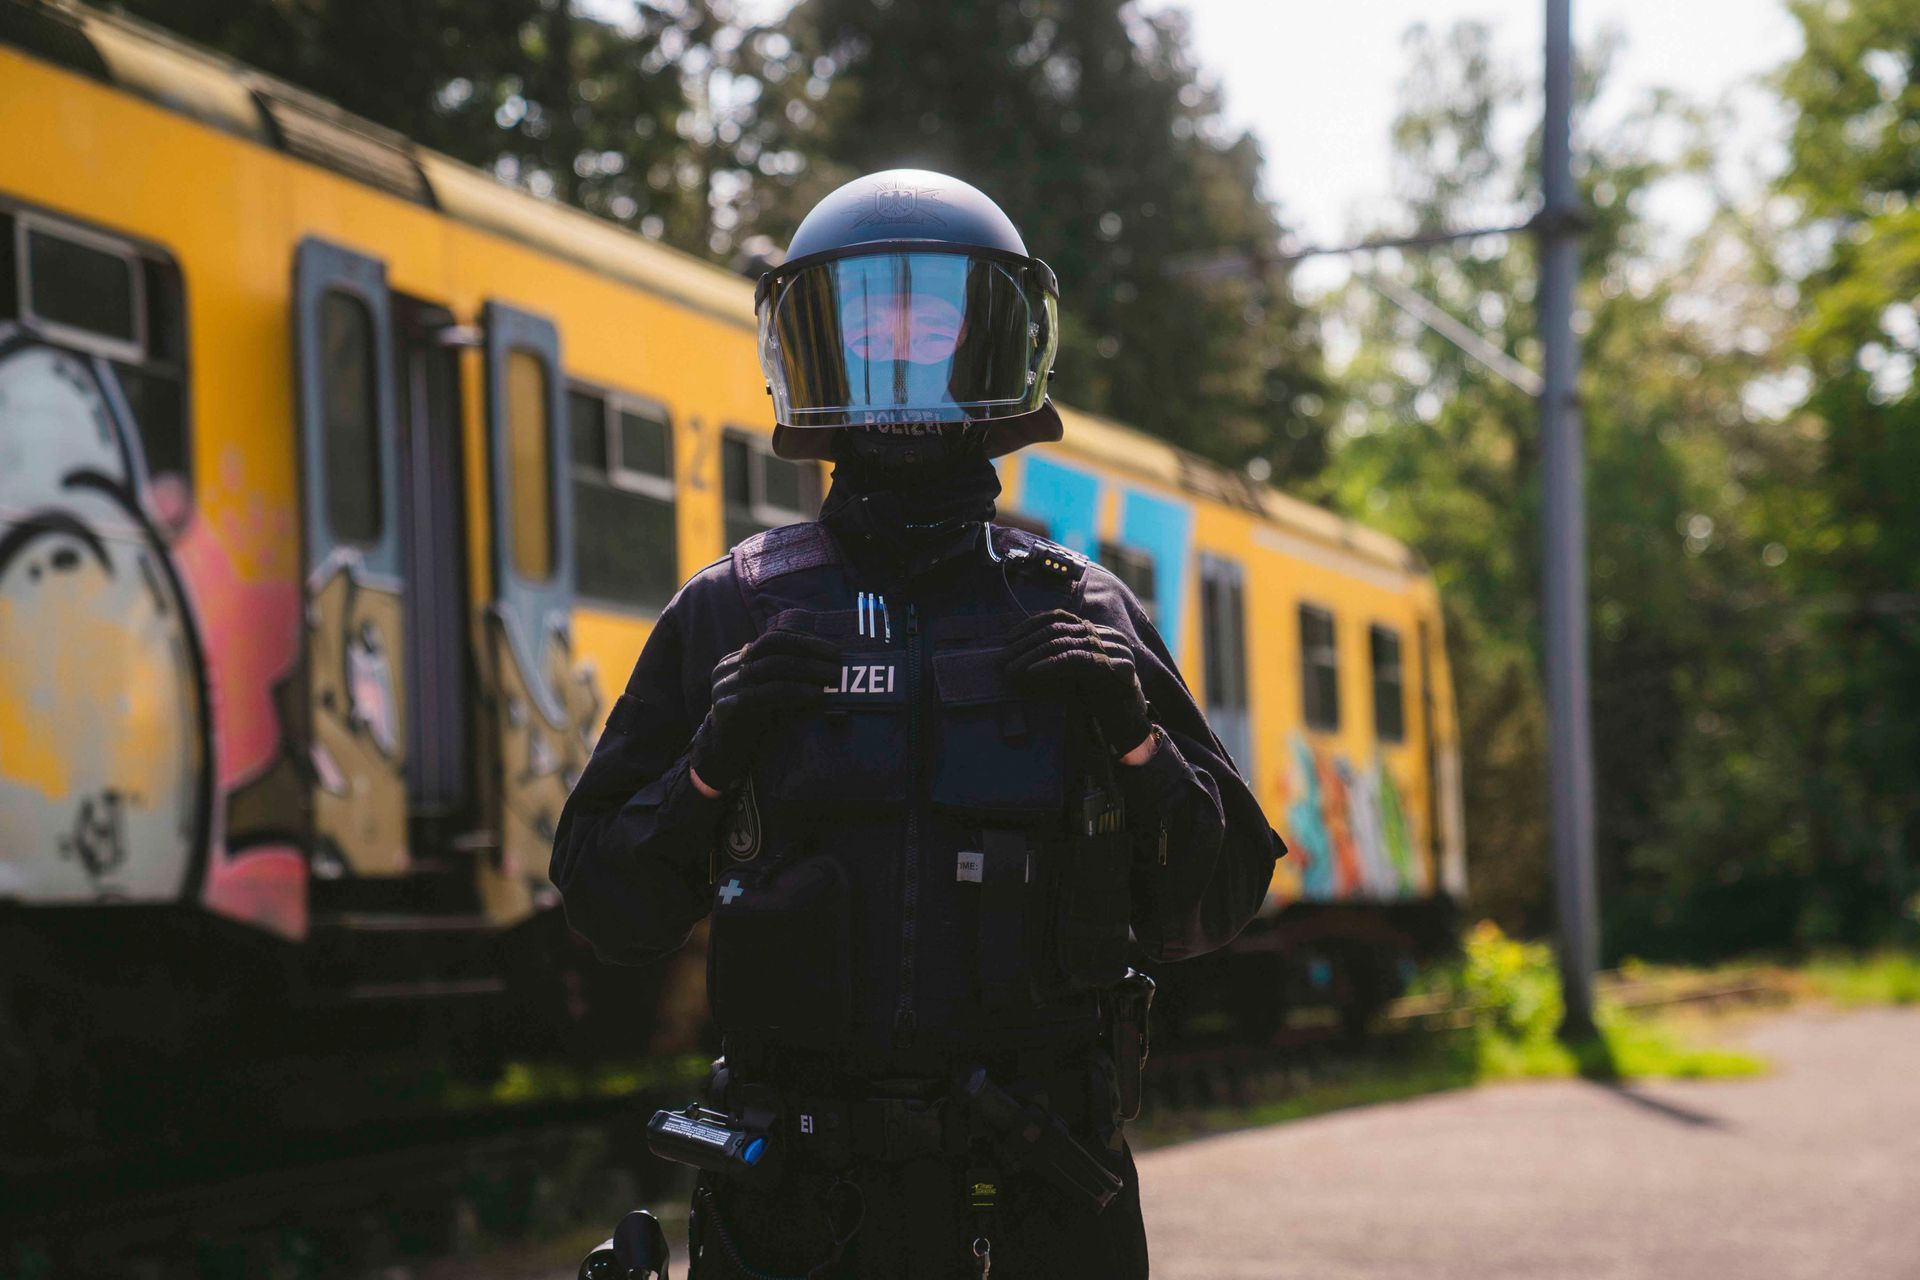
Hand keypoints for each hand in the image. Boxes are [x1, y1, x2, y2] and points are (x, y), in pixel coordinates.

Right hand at [689, 629, 840, 791]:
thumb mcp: (766, 692)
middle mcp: (729, 667)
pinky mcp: (729, 707)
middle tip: (837, 661)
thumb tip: (824, 663)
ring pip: (772, 666)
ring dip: (809, 669)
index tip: (832, 650)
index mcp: (738, 659)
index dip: (805, 640)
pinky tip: (815, 695)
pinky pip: (766, 693)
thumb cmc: (753, 722)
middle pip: (772, 645)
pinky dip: (795, 691)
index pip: (774, 638)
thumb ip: (782, 676)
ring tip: (833, 677)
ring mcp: (727, 685)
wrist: (722, 753)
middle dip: (808, 650)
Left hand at [1003, 609, 1153, 757]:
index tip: (1009, 639)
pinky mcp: (1114, 667)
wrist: (1131, 723)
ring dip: (1031, 655)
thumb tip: (1020, 652)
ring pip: (1063, 642)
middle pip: (1058, 629)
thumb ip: (1057, 657)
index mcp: (1098, 631)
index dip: (1031, 625)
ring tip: (1011, 668)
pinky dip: (1050, 664)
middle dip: (1026, 643)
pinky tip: (1031, 672)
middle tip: (1003, 657)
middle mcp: (1107, 635)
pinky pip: (1075, 659)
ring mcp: (1112, 649)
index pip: (1059, 617)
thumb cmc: (1101, 700)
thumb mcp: (1076, 673)